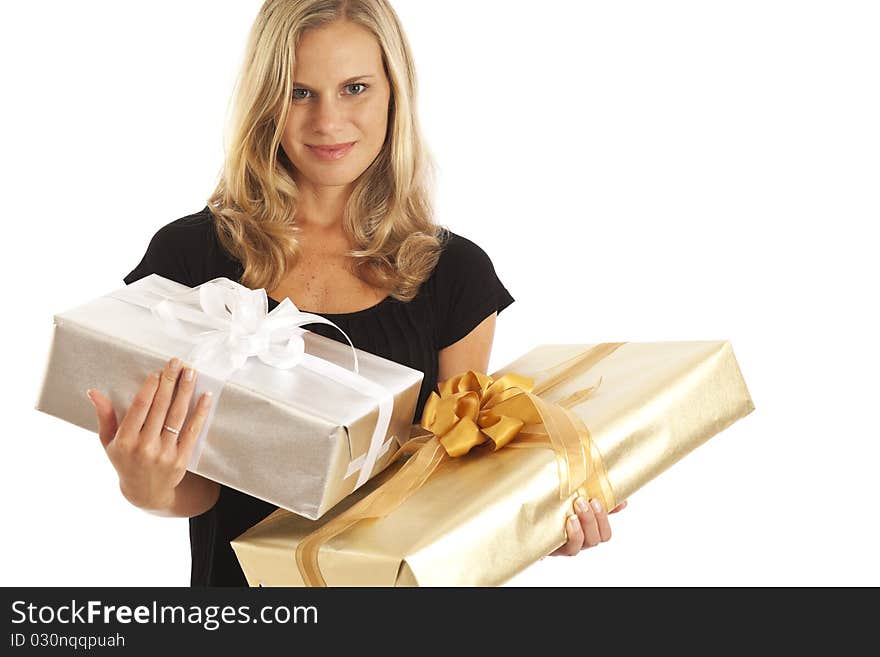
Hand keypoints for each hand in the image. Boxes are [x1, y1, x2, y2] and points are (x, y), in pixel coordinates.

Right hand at [86, 357, 212, 510]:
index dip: (150, 388)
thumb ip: (104, 416)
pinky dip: (200, 412)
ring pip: (177, 416)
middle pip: (160, 408)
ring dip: (185, 391)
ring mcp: (164, 453)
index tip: (158, 372)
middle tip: (177, 363)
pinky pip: (193, 431)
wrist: (145, 492)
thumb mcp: (108, 442)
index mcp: (124, 440)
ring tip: (191, 372)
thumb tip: (93, 392)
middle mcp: (144, 446)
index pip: (140, 408)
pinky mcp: (181, 459)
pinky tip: (205, 396)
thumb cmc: (125, 461)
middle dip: (170, 382)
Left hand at [548, 497, 627, 556]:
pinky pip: (572, 548)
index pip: (606, 525)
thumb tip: (610, 491)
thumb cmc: (545, 511)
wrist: (521, 526)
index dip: (613, 513)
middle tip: (589, 500)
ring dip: (588, 523)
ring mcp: (569, 544)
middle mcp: (581, 538)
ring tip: (578, 505)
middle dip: (598, 517)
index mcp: (585, 527)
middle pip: (601, 536)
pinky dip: (575, 534)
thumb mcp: (564, 499)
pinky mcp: (556, 548)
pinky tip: (570, 520)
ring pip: (590, 541)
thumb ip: (584, 494)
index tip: (619, 500)